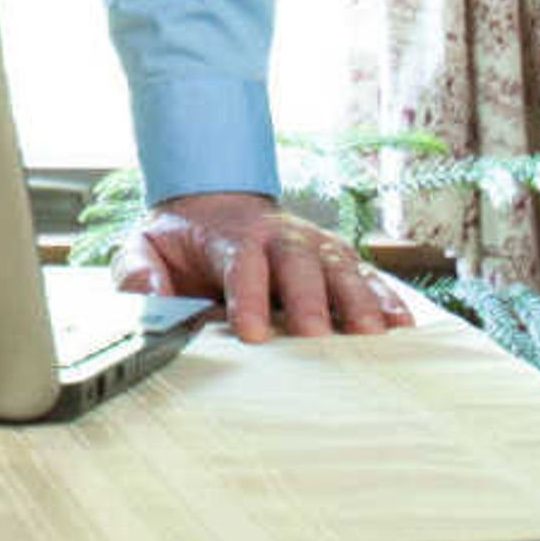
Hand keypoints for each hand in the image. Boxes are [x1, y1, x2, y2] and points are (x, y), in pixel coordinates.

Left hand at [112, 191, 408, 341]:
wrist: (211, 203)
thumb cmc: (180, 240)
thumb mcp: (142, 245)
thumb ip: (136, 269)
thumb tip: (148, 293)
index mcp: (230, 235)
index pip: (240, 263)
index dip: (248, 296)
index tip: (252, 332)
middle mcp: (278, 236)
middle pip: (298, 264)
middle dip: (308, 299)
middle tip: (316, 336)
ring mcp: (313, 246)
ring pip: (339, 268)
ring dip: (357, 300)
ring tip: (374, 335)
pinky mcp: (337, 260)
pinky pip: (366, 277)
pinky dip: (385, 298)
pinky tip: (403, 326)